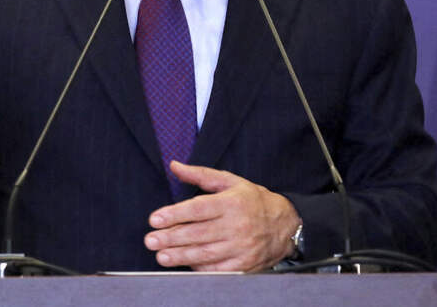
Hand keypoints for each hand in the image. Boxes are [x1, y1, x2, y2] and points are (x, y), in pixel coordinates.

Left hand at [144, 161, 300, 271]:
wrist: (285, 225)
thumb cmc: (252, 200)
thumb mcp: (231, 182)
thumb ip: (201, 175)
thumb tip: (175, 166)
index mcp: (232, 202)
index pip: (199, 209)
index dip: (175, 214)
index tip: (155, 219)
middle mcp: (237, 225)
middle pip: (199, 233)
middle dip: (172, 238)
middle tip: (151, 240)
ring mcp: (241, 247)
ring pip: (206, 254)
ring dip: (181, 256)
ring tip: (161, 256)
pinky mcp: (244, 265)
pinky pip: (218, 269)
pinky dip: (200, 268)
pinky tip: (184, 266)